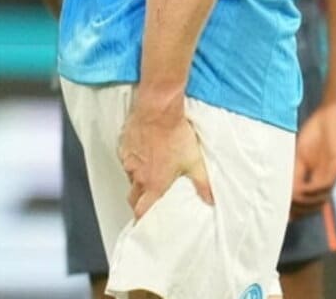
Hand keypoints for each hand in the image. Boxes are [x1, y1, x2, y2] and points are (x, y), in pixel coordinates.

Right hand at [120, 103, 211, 217]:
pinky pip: (125, 159)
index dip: (141, 220)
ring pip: (129, 177)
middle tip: (144, 202)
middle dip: (137, 202)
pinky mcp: (124, 146)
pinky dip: (132, 161)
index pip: (142, 210)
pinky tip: (143, 153)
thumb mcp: (195, 161)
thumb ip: (203, 183)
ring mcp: (129, 160)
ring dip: (137, 179)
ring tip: (148, 174)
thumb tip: (211, 198)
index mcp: (154, 183)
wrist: (158, 111)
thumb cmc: (174, 134)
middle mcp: (138, 175)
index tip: (141, 225)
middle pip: (132, 197)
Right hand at [290, 98, 335, 218]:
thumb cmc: (317, 131)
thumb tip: (285, 193)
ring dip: (305, 203)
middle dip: (300, 211)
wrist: (333, 112)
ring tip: (290, 201)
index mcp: (320, 178)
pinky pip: (327, 183)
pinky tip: (301, 191)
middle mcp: (329, 179)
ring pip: (322, 198)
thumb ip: (294, 174)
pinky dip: (313, 190)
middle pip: (316, 205)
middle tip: (285, 212)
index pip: (310, 203)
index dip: (298, 211)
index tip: (283, 217)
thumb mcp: (300, 155)